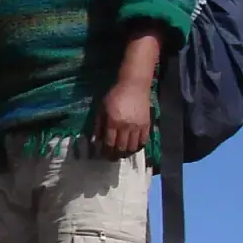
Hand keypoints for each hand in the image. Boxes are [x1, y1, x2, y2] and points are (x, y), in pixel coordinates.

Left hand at [99, 27, 162, 156]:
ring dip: (126, 153)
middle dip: (115, 155)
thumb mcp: (102, 108)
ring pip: (133, 147)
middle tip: (111, 158)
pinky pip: (144, 141)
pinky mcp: (147, 124)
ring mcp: (138, 126)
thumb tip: (95, 140)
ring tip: (122, 154)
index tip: (103, 155)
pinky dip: (138, 147)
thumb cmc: (115, 94)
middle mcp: (126, 126)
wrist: (134, 85)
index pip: (109, 143)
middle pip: (121, 147)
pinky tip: (133, 148)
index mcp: (113, 122)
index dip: (105, 151)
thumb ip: (98, 125)